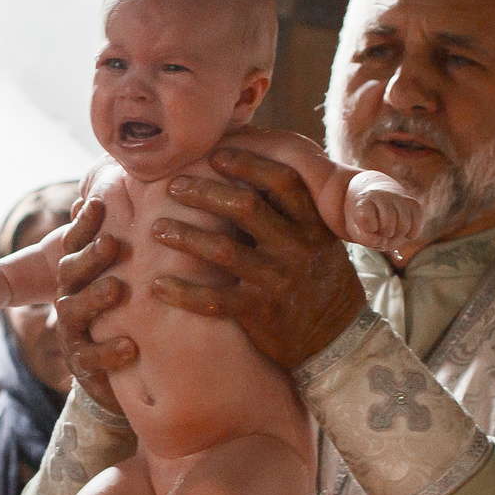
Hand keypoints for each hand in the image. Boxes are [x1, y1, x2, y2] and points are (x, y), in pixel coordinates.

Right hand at [52, 196, 137, 413]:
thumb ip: (128, 242)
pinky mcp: (84, 366)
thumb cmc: (129, 314)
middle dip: (89, 257)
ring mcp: (74, 333)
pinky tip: (129, 346)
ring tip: (116, 288)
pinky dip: (108, 352)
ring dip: (94, 298)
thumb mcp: (131, 276)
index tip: (97, 203)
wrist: (127, 375)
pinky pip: (90, 360)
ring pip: (72, 312)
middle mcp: (70, 300)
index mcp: (79, 276)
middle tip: (111, 243)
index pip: (74, 244)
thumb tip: (125, 200)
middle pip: (70, 273)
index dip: (83, 225)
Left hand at [152, 145, 369, 369]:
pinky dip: (183, 292)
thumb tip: (248, 171)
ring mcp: (279, 282)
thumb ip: (291, 212)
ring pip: (224, 251)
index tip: (215, 155)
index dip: (248, 163)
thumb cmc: (317, 278)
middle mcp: (297, 249)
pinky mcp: (262, 315)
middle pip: (246, 208)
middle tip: (172, 186)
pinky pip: (215, 300)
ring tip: (156, 229)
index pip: (282, 182)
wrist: (337, 340)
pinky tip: (156, 285)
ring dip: (185, 236)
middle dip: (204, 192)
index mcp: (313, 225)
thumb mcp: (319, 240)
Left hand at [345, 173, 425, 252]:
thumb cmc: (365, 217)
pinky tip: (405, 233)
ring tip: (391, 231)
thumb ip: (364, 238)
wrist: (377, 195)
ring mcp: (400, 198)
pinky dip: (412, 234)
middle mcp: (383, 195)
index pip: (367, 220)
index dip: (368, 228)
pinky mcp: (413, 203)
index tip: (367, 223)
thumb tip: (383, 242)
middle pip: (387, 226)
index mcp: (365, 199)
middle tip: (381, 229)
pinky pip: (417, 224)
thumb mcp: (355, 228)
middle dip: (384, 234)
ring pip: (404, 227)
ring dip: (398, 235)